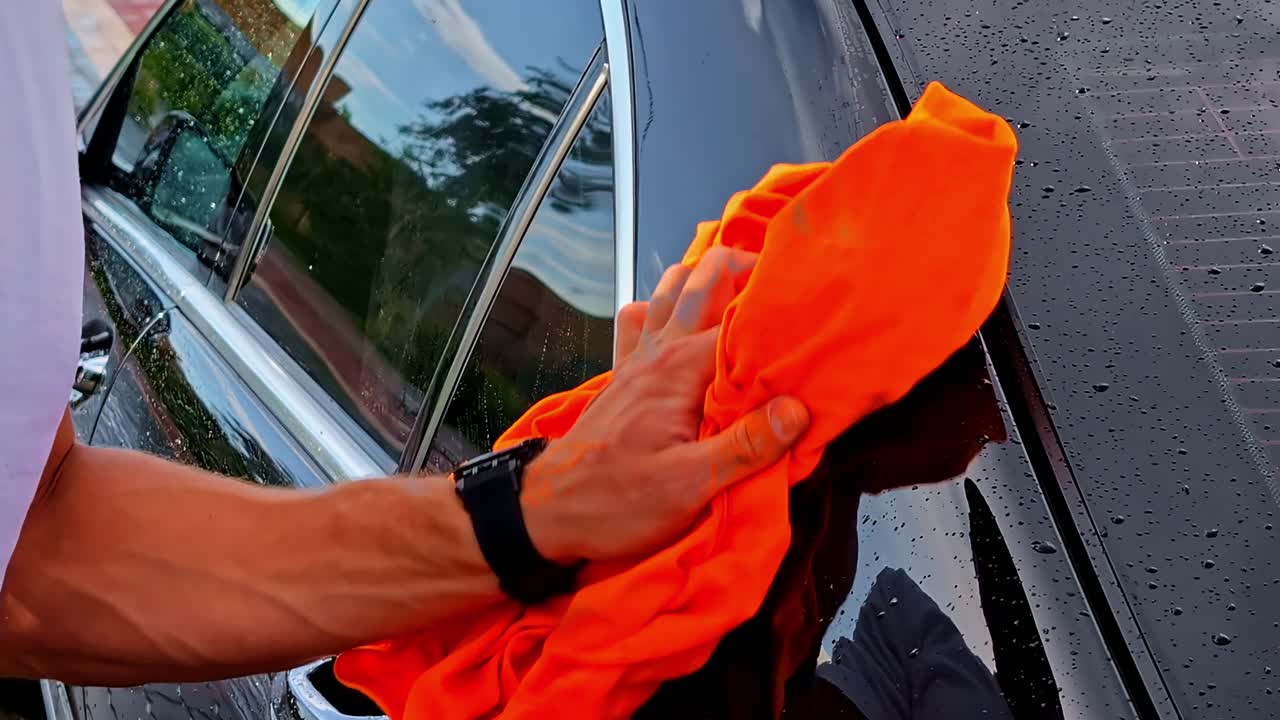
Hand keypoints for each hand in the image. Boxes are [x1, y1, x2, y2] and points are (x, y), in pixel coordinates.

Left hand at [522, 247, 809, 562]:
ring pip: (669, 291)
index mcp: (681, 370)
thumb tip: (796, 409)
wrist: (547, 512)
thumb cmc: (615, 502)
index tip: (814, 303)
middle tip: (781, 271)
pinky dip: (661, 303)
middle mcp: (659, 352)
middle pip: (703, 283)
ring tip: (738, 272)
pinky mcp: (624, 377)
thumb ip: (746, 446)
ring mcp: (638, 361)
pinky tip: (676, 311)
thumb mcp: (691, 485)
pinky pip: (641, 321)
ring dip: (702, 274)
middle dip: (742, 266)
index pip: (740, 322)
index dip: (777, 309)